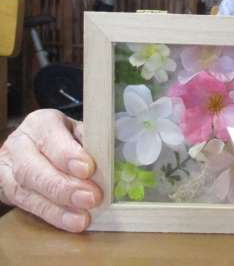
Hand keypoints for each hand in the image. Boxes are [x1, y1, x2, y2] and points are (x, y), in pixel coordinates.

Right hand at [0, 110, 102, 231]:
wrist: (29, 149)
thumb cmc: (63, 138)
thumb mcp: (76, 131)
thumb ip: (90, 141)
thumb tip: (111, 156)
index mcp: (41, 123)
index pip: (51, 137)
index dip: (68, 155)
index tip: (88, 169)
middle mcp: (20, 144)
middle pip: (33, 168)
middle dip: (64, 186)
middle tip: (91, 198)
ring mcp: (8, 169)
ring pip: (27, 191)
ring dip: (58, 208)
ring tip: (83, 218)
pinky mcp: (6, 191)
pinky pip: (28, 207)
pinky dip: (53, 216)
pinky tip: (72, 222)